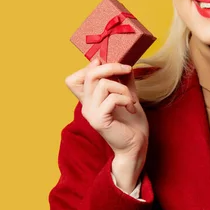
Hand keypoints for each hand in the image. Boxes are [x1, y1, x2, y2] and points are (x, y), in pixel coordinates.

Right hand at [65, 58, 148, 188]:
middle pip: (90, 74)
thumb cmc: (132, 122)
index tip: (113, 69)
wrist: (136, 145)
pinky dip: (125, 99)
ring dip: (123, 88)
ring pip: (102, 84)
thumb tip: (124, 65)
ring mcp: (91, 113)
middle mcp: (86, 106)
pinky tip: (131, 108)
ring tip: (131, 100)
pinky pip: (111, 98)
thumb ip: (123, 80)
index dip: (91, 67)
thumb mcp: (127, 95)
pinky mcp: (100, 121)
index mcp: (89, 99)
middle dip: (112, 67)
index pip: (73, 79)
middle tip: (127, 70)